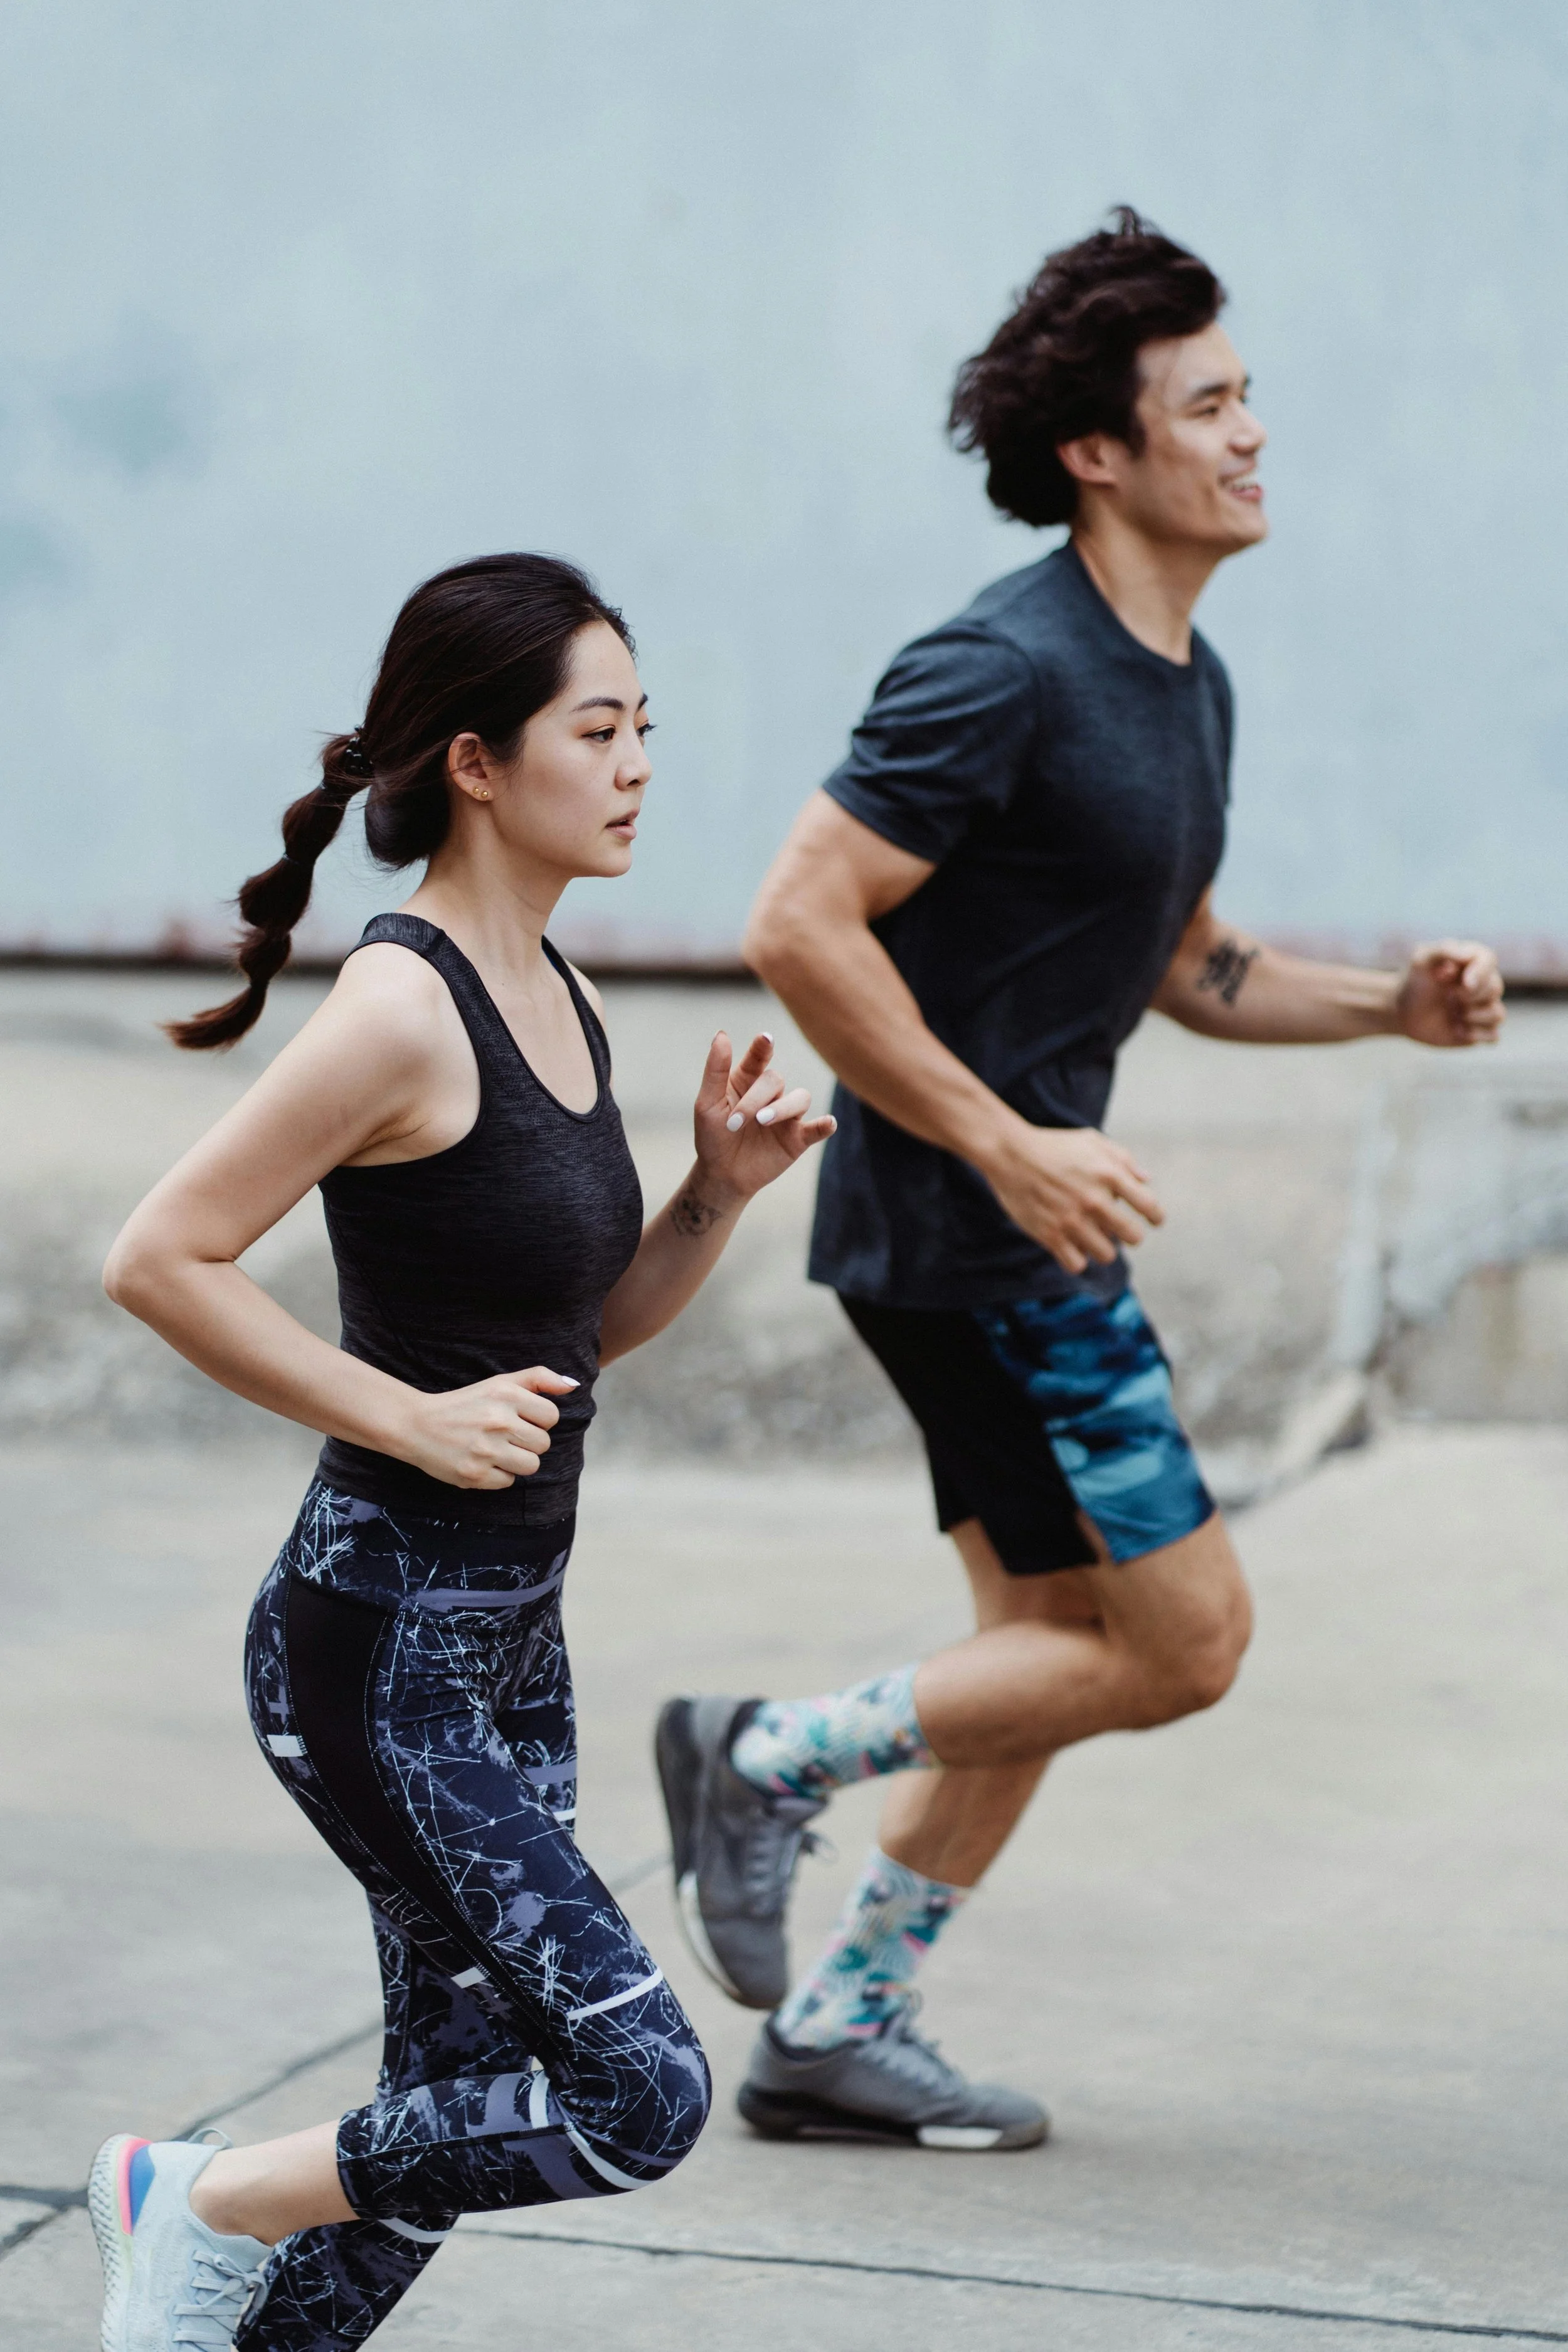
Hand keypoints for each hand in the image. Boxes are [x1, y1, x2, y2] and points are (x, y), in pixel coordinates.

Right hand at [396, 1366, 577, 1488]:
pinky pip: (508, 1482)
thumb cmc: (465, 1404)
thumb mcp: (500, 1383)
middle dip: (528, 1442)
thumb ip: (538, 1379)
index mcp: (505, 1395)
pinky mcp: (474, 1475)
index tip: (520, 1419)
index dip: (539, 1420)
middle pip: (543, 1443)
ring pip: (530, 1465)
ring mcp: (486, 1450)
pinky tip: (482, 1461)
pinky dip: (498, 1475)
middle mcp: (497, 1421)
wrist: (417, 1425)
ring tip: (497, 1450)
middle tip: (505, 1436)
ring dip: (517, 1461)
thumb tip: (572, 1386)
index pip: (551, 1416)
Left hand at [691, 1030, 836, 1208]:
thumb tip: (721, 1034)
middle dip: (754, 1099)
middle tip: (735, 1123)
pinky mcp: (798, 1138)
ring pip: (800, 1097)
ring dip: (783, 1107)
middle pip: (775, 1080)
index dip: (763, 1046)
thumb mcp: (707, 1104)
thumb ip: (715, 1071)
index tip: (765, 1039)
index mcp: (747, 1079)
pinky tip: (828, 1123)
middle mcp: (770, 1093)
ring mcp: (787, 1115)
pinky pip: (817, 1128)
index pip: (759, 1056)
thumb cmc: (713, 1136)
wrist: (721, 1175)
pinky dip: (825, 1124)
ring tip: (763, 1121)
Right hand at [982, 1123, 1163, 1274]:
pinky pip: (1077, 1264)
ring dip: (1103, 1247)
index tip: (1154, 1221)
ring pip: (1106, 1254)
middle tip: (1120, 1230)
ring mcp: (1072, 1220)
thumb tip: (1147, 1180)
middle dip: (1131, 1236)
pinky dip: (1077, 1258)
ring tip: (1093, 1237)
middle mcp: (1094, 1199)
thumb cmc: (1054, 1146)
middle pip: (1133, 1237)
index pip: (1149, 1206)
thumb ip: (1123, 1159)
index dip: (1156, 1217)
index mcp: (1109, 1174)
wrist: (1010, 1153)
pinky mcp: (1050, 1235)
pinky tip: (1072, 1245)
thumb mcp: (1091, 1140)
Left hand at [1394, 941, 1504, 1047]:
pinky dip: (1476, 1034)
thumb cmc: (1414, 981)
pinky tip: (1456, 1030)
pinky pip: (1493, 1035)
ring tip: (1453, 1014)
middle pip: (1495, 988)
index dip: (1480, 972)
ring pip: (1497, 1014)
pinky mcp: (1478, 1030)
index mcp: (1472, 962)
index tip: (1464, 983)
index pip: (1489, 960)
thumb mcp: (1421, 958)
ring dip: (1474, 1016)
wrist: (1402, 1010)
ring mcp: (1482, 1008)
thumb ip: (1445, 950)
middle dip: (1471, 996)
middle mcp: (1482, 984)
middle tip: (1449, 997)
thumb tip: (1468, 956)